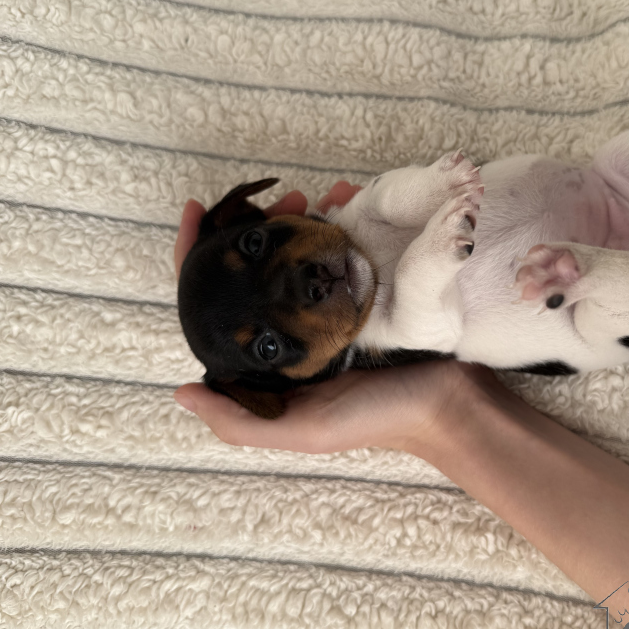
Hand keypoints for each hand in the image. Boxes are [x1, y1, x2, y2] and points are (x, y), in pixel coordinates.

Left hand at [173, 179, 480, 453]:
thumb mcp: (303, 431)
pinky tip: (344, 198)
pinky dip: (336, 224)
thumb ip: (240, 422)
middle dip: (257, 226)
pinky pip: (335, 252)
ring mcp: (323, 310)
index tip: (197, 211)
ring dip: (297, 219)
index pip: (217, 304)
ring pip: (294, 253)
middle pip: (254, 270)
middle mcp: (289, 332)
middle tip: (282, 198)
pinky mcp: (358, 295)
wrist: (449, 404)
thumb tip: (180, 391)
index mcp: (267, 362)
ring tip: (311, 198)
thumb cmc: (375, 421)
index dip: (197, 259)